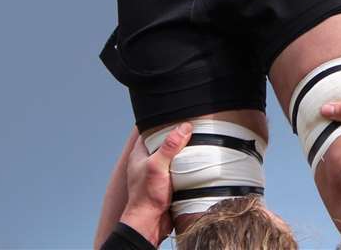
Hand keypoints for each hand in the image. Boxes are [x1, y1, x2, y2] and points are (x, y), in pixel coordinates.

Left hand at [118, 122, 190, 243]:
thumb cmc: (146, 196)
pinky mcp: (169, 184)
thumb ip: (169, 146)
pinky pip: (181, 171)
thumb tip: (184, 127)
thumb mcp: (157, 166)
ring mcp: (159, 173)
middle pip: (166, 143)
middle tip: (194, 129)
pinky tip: (199, 165)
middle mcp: (149, 161)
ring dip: (186, 155)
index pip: (151, 131)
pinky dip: (189, 168)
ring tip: (200, 144)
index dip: (164, 123)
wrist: (150, 223)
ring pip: (175, 158)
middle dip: (179, 138)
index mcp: (140, 153)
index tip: (179, 116)